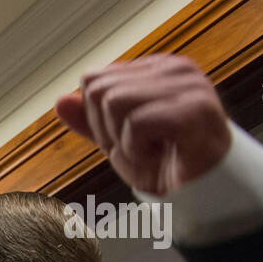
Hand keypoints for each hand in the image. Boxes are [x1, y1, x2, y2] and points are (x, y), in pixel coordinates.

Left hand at [55, 54, 231, 195]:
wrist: (202, 193)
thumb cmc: (165, 164)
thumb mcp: (116, 140)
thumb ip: (89, 120)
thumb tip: (60, 100)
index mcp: (155, 68)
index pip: (93, 80)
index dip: (98, 120)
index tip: (129, 137)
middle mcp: (174, 68)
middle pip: (98, 90)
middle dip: (107, 130)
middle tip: (141, 147)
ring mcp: (188, 85)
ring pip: (113, 103)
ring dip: (124, 141)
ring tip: (153, 149)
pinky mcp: (195, 108)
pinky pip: (136, 123)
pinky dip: (138, 150)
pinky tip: (162, 154)